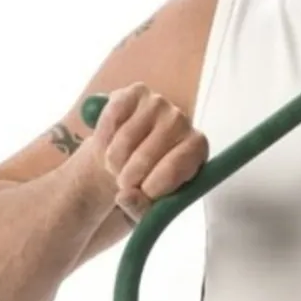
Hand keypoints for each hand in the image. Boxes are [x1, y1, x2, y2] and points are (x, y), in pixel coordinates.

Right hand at [88, 83, 208, 220]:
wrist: (128, 156)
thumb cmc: (146, 181)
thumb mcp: (150, 204)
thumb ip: (142, 208)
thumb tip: (126, 196)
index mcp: (197, 149)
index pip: (175, 168)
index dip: (152, 187)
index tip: (141, 194)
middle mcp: (182, 120)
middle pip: (146, 156)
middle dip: (128, 178)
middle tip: (124, 182)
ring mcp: (159, 103)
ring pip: (124, 140)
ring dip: (113, 161)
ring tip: (119, 165)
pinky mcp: (136, 92)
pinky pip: (111, 119)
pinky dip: (104, 140)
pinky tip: (110, 145)